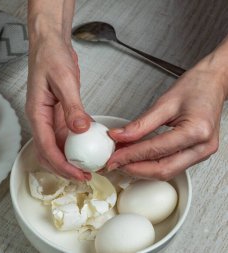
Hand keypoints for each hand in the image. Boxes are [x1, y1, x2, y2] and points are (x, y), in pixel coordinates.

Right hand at [26, 34, 91, 180]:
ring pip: (57, 148)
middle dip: (64, 168)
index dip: (61, 164)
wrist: (50, 44)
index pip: (45, 147)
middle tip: (85, 176)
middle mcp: (40, 119)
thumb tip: (80, 130)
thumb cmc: (50, 57)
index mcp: (36, 113)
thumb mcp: (64, 80)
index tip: (78, 174)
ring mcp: (49, 118)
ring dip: (70, 160)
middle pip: (47, 153)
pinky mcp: (59, 115)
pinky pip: (66, 136)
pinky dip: (77, 145)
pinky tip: (91, 147)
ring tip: (88, 166)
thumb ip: (72, 106)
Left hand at [106, 62, 226, 179]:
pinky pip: (172, 166)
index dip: (130, 156)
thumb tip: (119, 136)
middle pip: (163, 169)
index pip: (155, 150)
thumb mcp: (164, 102)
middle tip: (114, 163)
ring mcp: (202, 153)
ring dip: (142, 169)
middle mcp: (202, 147)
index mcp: (196, 131)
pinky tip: (137, 159)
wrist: (214, 83)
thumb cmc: (196, 87)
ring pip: (167, 172)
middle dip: (134, 169)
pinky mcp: (197, 155)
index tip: (113, 157)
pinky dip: (151, 164)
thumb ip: (140, 124)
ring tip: (122, 160)